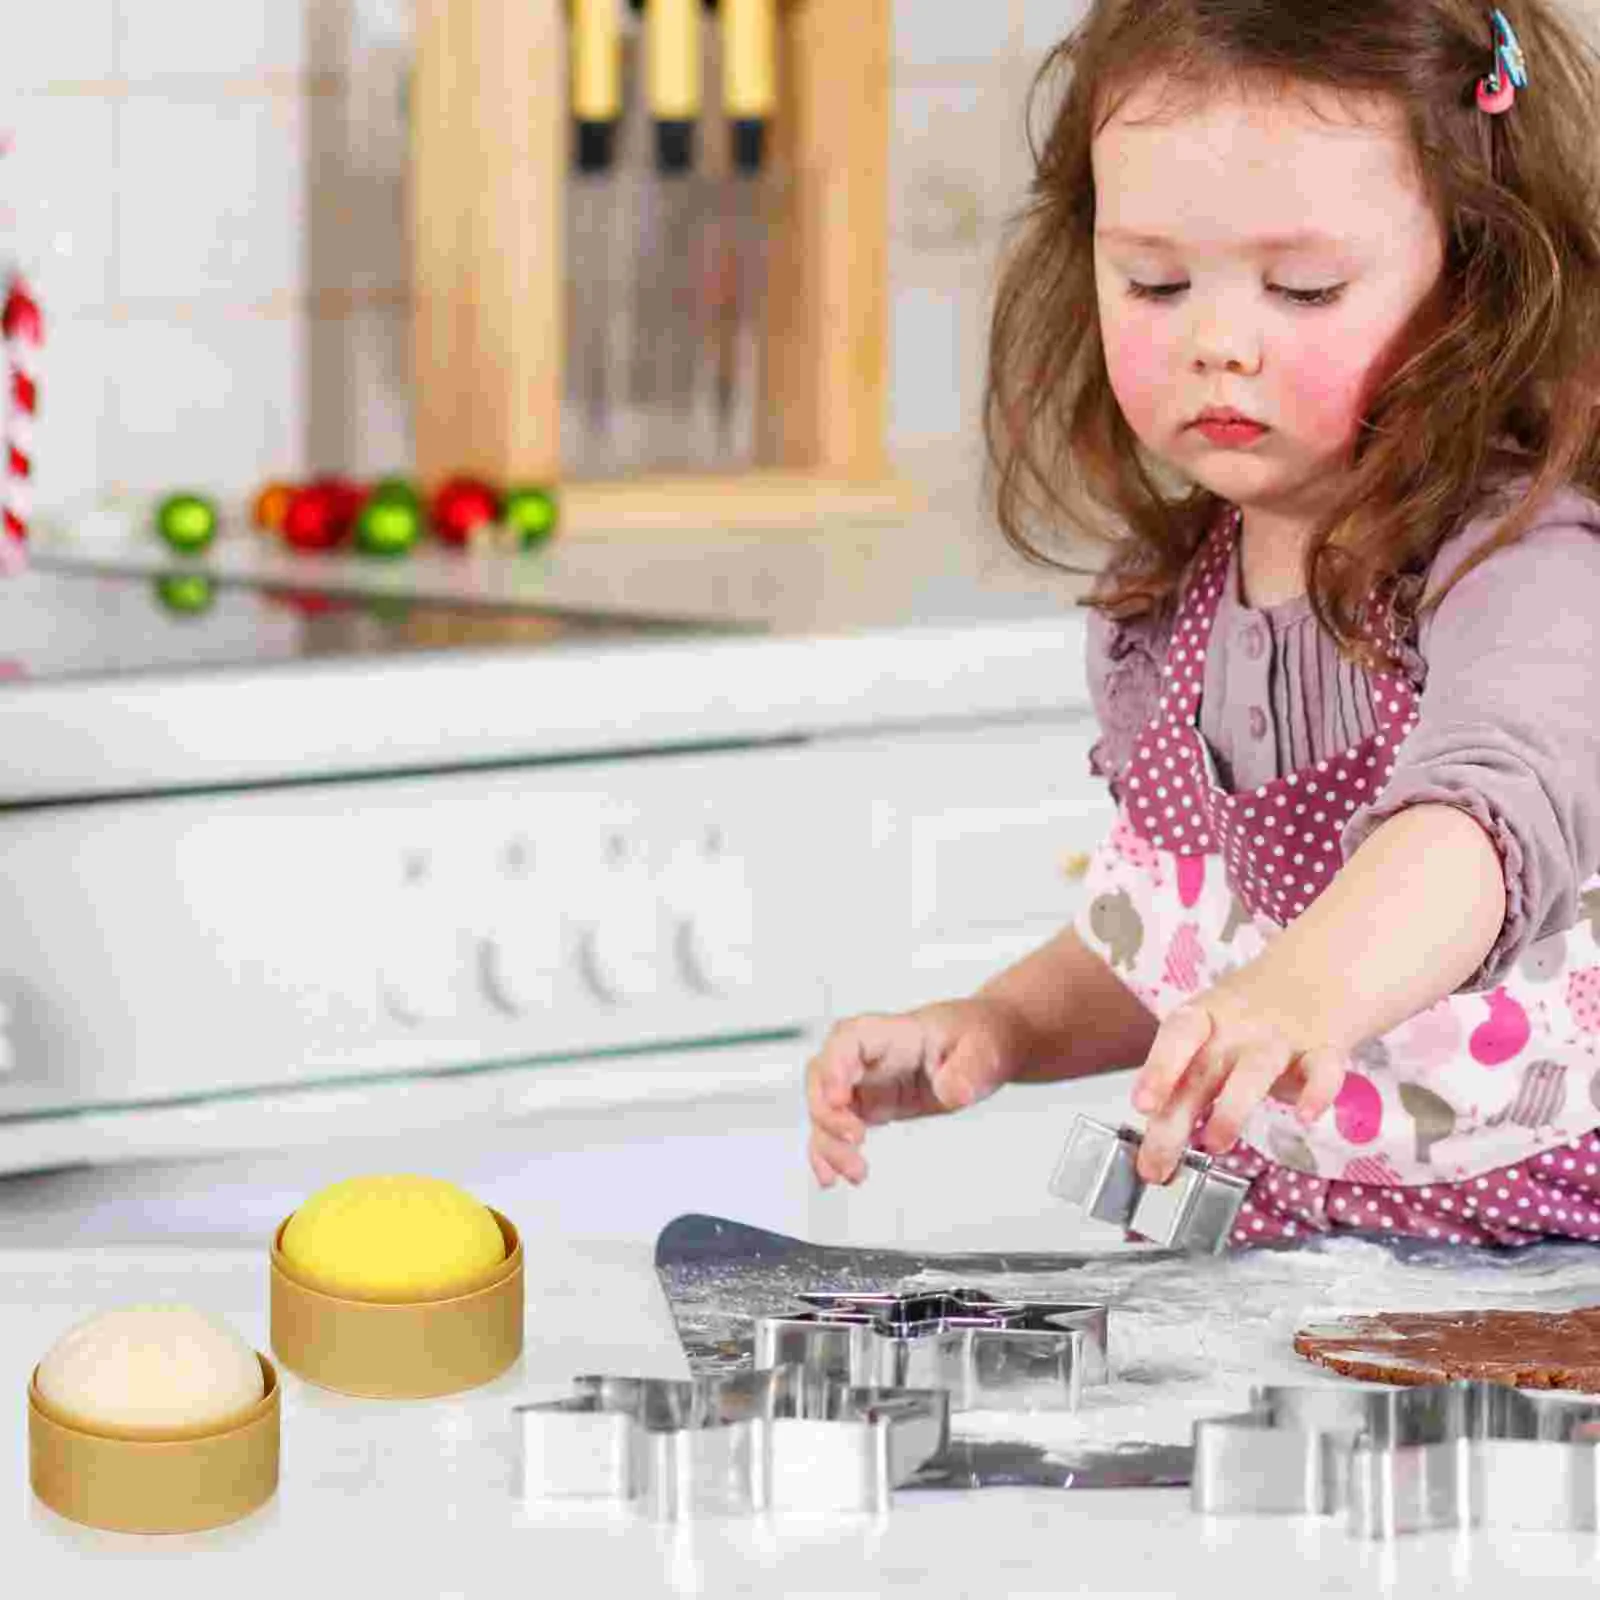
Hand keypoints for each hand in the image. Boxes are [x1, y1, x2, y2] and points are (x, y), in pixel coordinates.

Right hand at [806, 999, 1029, 1186]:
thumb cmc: (977, 1037)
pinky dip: (827, 1152)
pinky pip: (834, 1127)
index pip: (850, 1038)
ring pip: (824, 1107)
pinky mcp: (868, 1105)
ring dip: (828, 1142)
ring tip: (855, 1172)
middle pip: (823, 1075)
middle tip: (855, 1141)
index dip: (834, 1065)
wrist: (984, 1044)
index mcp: (895, 1032)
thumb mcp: (984, 1050)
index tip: (838, 1098)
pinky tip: (831, 1176)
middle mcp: (870, 1056)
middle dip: (828, 1112)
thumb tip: (952, 1092)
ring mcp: (865, 1082)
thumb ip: (968, 1070)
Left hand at [1128, 976, 1347, 1184]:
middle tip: (1157, 1163)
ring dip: (1232, 1109)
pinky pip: (1323, 1069)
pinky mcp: (1324, 1051)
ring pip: (1255, 1070)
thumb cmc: (1248, 1018)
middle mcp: (1238, 1028)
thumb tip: (1156, 1144)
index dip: (1158, 1068)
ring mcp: (1281, 1039)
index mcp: (1204, 1019)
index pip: (1177, 1035)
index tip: (1142, 1106)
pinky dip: (1317, 1093)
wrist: (1317, 972)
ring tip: (1215, 1145)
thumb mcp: (1209, 1038)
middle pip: (1203, 1070)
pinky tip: (1305, 1117)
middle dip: (1176, 1120)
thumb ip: (1185, 1084)